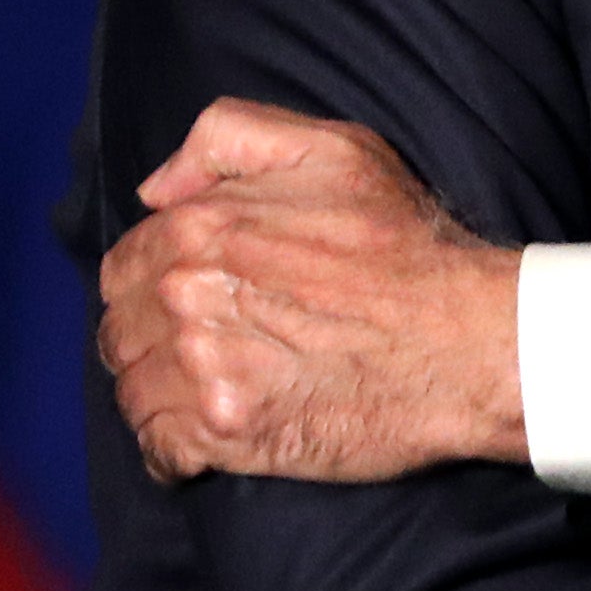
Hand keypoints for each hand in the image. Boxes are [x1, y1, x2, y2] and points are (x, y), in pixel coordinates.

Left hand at [99, 100, 526, 483]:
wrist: (469, 341)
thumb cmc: (406, 244)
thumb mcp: (332, 148)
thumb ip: (228, 136)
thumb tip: (156, 190)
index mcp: (199, 228)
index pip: (123, 268)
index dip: (150, 285)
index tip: (185, 303)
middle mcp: (188, 297)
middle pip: (121, 333)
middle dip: (150, 342)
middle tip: (197, 353)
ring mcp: (204, 370)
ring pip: (134, 393)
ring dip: (159, 396)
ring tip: (201, 397)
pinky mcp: (230, 434)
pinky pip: (160, 453)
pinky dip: (170, 453)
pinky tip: (200, 444)